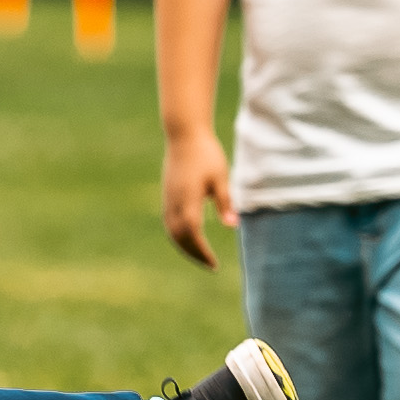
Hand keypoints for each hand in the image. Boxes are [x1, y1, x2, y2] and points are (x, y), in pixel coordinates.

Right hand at [162, 129, 235, 269]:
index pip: (193, 234)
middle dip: (193, 253)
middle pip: (179, 237)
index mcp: (188, 199)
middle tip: (210, 265)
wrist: (183, 134)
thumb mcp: (220, 177)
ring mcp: (168, 198)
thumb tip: (232, 226)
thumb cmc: (206, 153)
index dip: (202, 252)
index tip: (214, 264)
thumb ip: (225, 202)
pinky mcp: (167, 194)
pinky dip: (178, 235)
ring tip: (199, 255)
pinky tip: (188, 237)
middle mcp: (174, 202)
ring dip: (184, 246)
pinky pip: (168, 221)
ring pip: (171, 231)